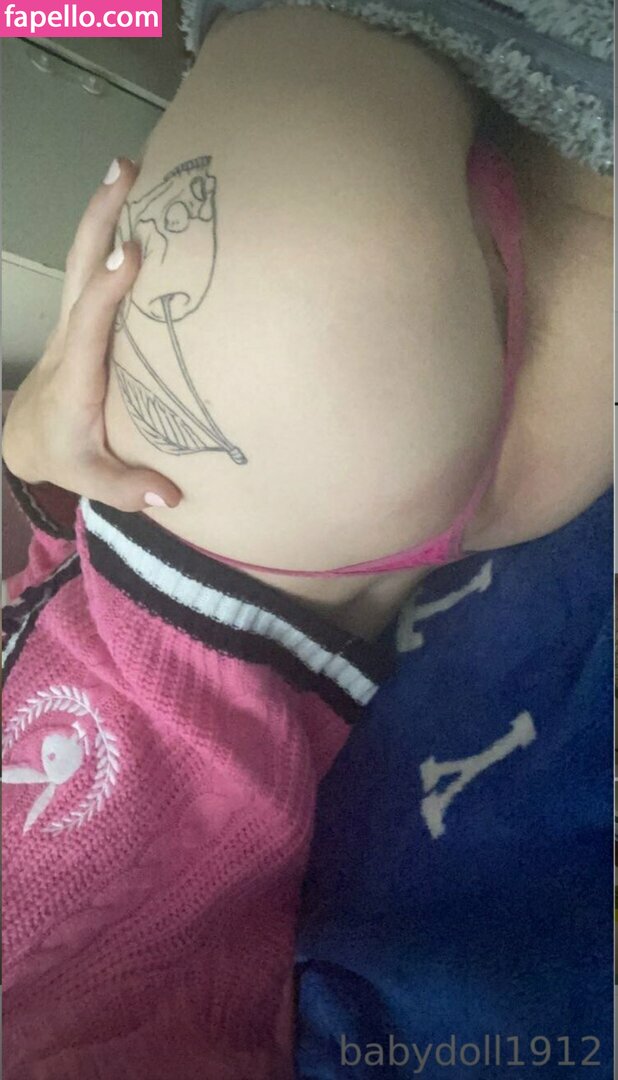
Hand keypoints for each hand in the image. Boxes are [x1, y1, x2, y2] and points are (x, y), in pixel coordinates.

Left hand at [2, 157, 181, 511]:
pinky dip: (107, 229)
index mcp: (76, 371)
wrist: (24, 437)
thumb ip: (124, 487)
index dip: (110, 287)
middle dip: (100, 216)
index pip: (90, 320)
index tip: (134, 252)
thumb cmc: (61, 452)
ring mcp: (73, 320)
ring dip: (102, 210)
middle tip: (126, 168)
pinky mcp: (81, 316)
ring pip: (84, 256)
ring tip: (130, 166)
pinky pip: (93, 265)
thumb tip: (169, 497)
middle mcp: (72, 335)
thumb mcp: (89, 476)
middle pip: (82, 266)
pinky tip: (132, 203)